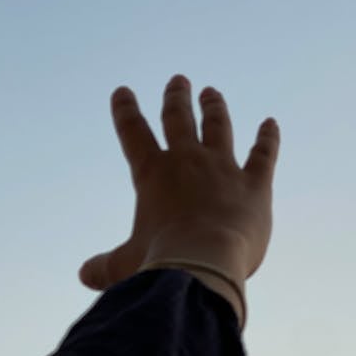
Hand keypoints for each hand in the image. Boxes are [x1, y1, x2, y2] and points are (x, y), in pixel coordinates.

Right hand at [78, 74, 279, 291]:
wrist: (206, 264)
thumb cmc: (161, 264)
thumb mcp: (126, 265)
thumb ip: (107, 266)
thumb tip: (85, 274)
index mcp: (153, 174)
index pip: (133, 134)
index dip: (125, 111)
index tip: (121, 92)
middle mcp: (188, 161)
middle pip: (179, 118)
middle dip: (176, 98)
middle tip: (178, 80)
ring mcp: (223, 168)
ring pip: (218, 126)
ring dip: (214, 107)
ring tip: (211, 92)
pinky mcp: (255, 183)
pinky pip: (263, 154)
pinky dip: (268, 137)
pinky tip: (270, 124)